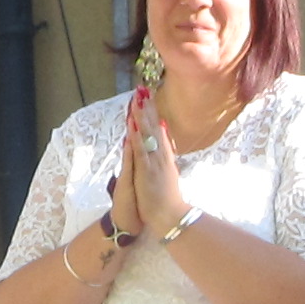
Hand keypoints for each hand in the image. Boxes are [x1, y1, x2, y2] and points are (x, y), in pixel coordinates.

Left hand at [123, 87, 186, 233]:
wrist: (171, 215)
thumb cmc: (168, 198)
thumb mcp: (168, 171)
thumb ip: (165, 152)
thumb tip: (163, 132)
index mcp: (165, 155)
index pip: (157, 129)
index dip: (152, 112)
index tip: (147, 96)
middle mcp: (161, 155)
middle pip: (153, 126)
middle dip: (147, 107)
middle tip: (141, 88)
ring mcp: (155, 161)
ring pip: (147, 133)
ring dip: (141, 115)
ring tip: (137, 98)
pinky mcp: (148, 170)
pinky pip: (141, 149)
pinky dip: (137, 135)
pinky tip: (133, 123)